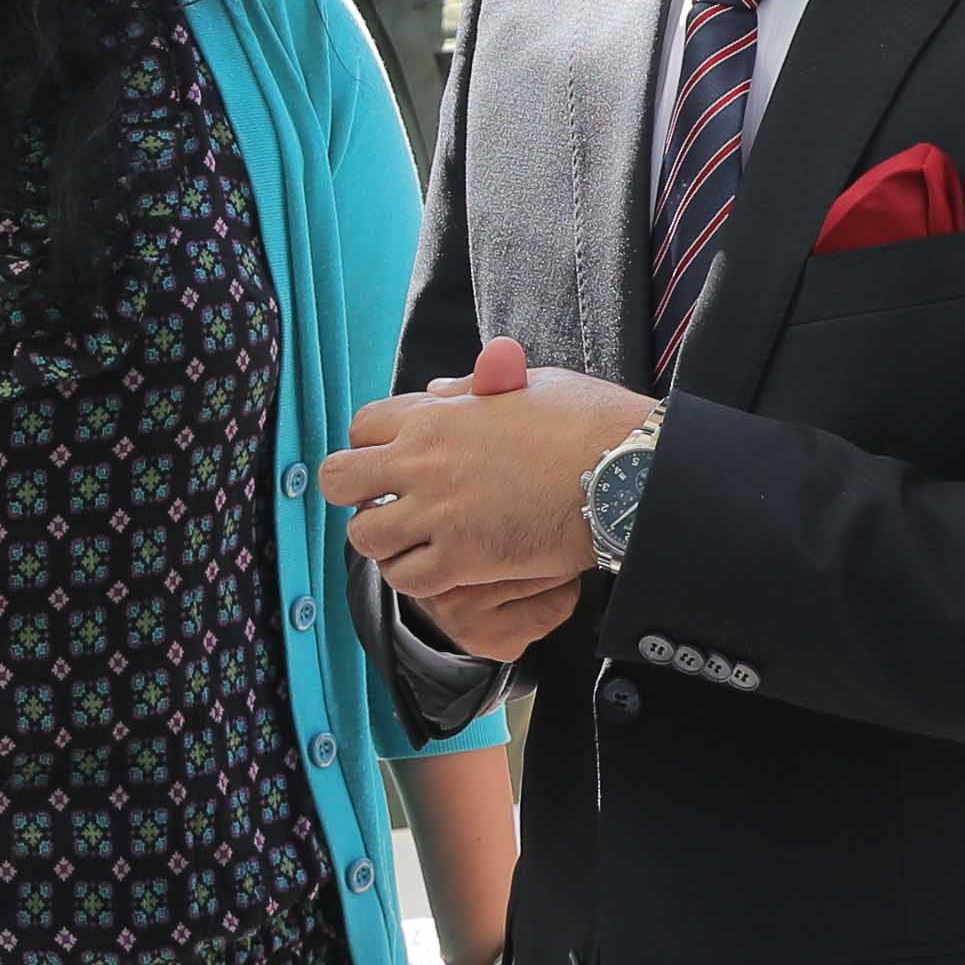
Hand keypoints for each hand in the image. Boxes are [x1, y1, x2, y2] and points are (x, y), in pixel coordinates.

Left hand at [318, 336, 644, 627]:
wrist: (623, 471)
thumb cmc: (587, 422)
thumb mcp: (527, 386)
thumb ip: (474, 391)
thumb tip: (439, 391)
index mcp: (436, 415)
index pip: (363, 428)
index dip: (373, 446)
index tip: (393, 462)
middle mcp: (424, 461)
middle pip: (341, 479)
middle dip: (355, 492)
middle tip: (388, 503)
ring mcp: (441, 512)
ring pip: (366, 535)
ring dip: (383, 539)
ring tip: (412, 541)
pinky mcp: (464, 558)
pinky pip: (406, 578)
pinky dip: (414, 577)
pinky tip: (438, 568)